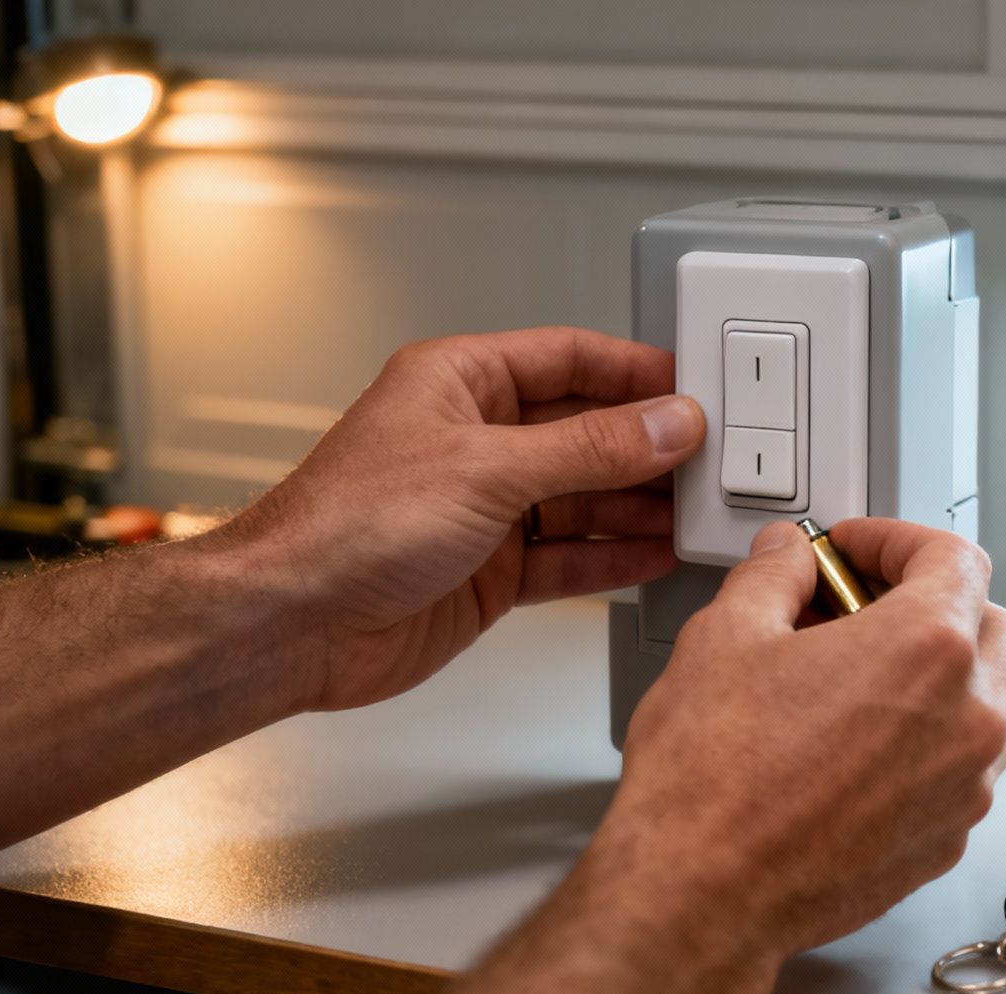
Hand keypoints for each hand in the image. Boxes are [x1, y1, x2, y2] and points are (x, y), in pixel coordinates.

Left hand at [225, 327, 704, 711]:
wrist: (293, 622)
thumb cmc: (344, 526)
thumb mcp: (487, 470)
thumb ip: (589, 449)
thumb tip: (665, 424)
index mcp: (460, 382)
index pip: (570, 358)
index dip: (636, 372)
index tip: (695, 389)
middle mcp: (475, 440)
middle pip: (585, 431)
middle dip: (649, 446)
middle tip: (712, 458)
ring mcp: (484, 509)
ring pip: (584, 497)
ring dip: (640, 505)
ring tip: (698, 510)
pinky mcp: (491, 572)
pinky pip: (570, 556)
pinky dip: (614, 557)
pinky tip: (657, 555)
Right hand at [603, 518, 1005, 957]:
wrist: (702, 893)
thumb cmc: (712, 780)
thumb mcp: (725, 638)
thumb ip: (772, 578)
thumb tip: (789, 558)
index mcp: (928, 647)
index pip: (953, 557)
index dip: (898, 539)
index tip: (856, 549)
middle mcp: (970, 716)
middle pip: (995, 626)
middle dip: (940, 606)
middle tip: (868, 608)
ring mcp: (967, 787)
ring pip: (992, 706)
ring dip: (945, 680)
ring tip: (864, 682)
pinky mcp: (948, 841)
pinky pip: (964, 773)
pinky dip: (929, 748)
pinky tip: (860, 749)